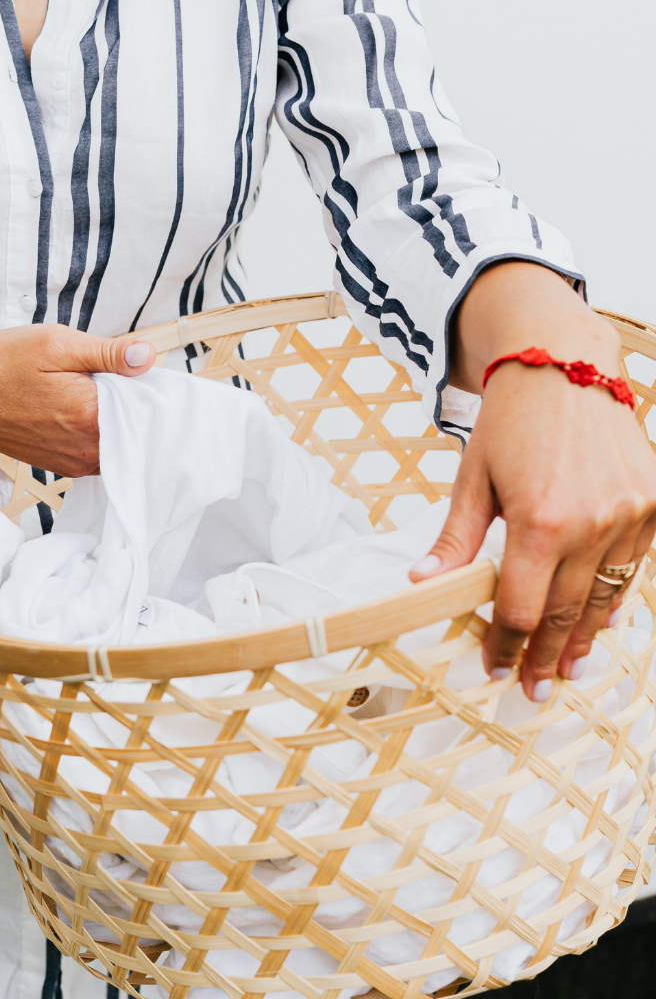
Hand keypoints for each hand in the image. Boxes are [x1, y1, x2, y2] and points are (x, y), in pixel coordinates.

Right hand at [0, 324, 153, 477]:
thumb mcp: (55, 344)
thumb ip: (107, 353)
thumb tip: (147, 357)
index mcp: (91, 415)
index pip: (146, 404)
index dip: (145, 382)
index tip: (133, 367)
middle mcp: (88, 448)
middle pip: (137, 426)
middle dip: (133, 401)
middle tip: (110, 375)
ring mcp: (77, 462)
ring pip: (119, 441)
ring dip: (116, 418)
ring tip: (92, 392)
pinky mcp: (65, 467)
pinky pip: (100, 451)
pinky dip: (100, 432)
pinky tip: (80, 410)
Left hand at [410, 262, 655, 700]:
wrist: (566, 366)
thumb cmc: (509, 423)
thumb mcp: (472, 479)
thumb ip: (455, 539)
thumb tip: (423, 585)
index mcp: (539, 523)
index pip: (521, 608)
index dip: (507, 644)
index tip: (497, 667)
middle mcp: (592, 525)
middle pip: (565, 613)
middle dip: (547, 656)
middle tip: (536, 689)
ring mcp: (631, 515)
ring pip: (606, 597)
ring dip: (585, 638)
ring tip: (569, 669)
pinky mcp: (654, 503)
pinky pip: (634, 567)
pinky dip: (615, 598)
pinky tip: (601, 622)